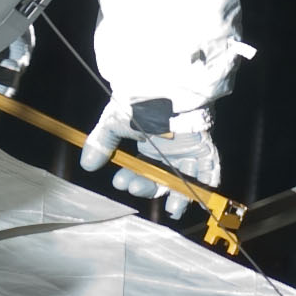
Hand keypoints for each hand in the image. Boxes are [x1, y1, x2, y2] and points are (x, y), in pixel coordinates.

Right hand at [75, 104, 218, 205]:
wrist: (164, 85)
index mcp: (149, 145)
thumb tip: (87, 165)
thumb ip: (102, 143)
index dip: (131, 180)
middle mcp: (169, 151)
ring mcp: (187, 149)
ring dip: (180, 197)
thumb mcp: (115, 122)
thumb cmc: (140, 101)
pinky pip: (209, 168)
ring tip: (173, 210)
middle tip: (135, 188)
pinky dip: (207, 182)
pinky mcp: (204, 146)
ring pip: (186, 179)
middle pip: (161, 179)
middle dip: (148, 189)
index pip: (141, 171)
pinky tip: (200, 194)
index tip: (121, 183)